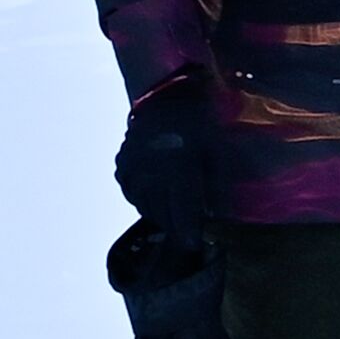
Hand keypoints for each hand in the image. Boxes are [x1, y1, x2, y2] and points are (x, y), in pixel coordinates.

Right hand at [112, 86, 207, 227]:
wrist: (166, 93)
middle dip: (175, 225)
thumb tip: (216, 212)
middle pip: (161, 212)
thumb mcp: (217, 150)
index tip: (192, 245)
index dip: (187, 232)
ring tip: (171, 214)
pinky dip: (142, 198)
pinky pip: (131, 191)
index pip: (182, 211)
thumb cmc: (201, 120)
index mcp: (179, 169)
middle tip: (185, 232)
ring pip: (143, 204)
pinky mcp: (122, 164)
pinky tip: (154, 196)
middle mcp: (152, 173)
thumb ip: (215, 183)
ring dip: (158, 212)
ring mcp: (133, 169)